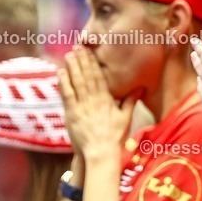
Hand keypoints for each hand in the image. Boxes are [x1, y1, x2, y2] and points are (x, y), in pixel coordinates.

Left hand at [58, 46, 138, 160]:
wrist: (101, 153)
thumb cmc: (115, 137)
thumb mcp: (126, 118)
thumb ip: (131, 101)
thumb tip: (140, 88)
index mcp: (107, 100)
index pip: (100, 77)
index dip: (94, 63)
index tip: (90, 52)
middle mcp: (94, 100)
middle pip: (87, 76)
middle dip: (82, 60)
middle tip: (77, 47)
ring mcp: (83, 106)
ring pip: (77, 82)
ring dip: (72, 68)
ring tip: (69, 55)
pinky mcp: (73, 114)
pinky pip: (67, 95)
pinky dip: (64, 83)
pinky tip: (61, 72)